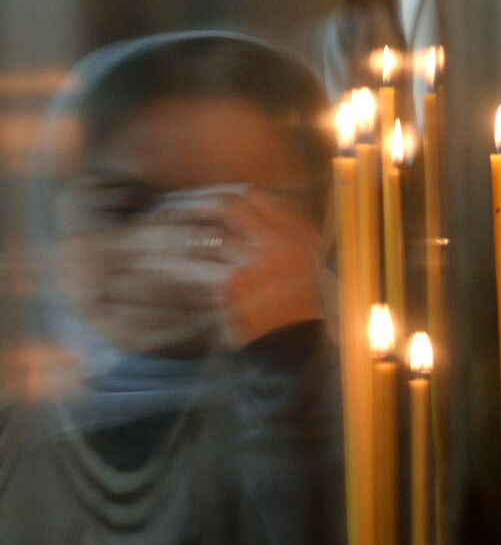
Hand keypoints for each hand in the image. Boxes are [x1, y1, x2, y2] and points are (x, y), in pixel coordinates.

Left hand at [156, 186, 323, 346]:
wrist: (290, 350)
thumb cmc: (287, 309)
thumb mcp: (294, 266)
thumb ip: (270, 235)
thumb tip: (224, 203)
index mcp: (299, 235)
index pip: (254, 196)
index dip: (220, 193)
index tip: (197, 198)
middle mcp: (283, 243)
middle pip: (230, 204)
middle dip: (195, 203)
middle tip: (169, 208)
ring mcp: (260, 262)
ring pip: (208, 232)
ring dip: (180, 233)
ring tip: (157, 237)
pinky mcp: (233, 283)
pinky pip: (194, 263)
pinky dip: (173, 264)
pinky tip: (159, 266)